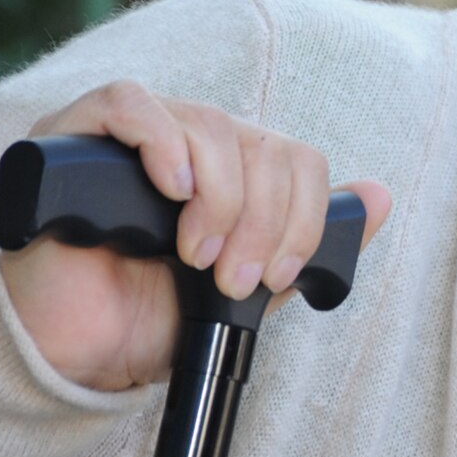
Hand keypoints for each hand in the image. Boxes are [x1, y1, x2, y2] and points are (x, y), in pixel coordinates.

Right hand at [0, 80, 392, 391]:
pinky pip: (131, 103)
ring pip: (209, 125)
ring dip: (220, 200)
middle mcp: (188, 144)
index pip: (295, 156)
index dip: (301, 216)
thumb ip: (306, 247)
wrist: (80, 352)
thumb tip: (380, 197)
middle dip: (262, 221)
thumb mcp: (249, 289)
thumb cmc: (156, 318)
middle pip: (259, 143)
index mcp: (231, 173)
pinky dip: (164, 143)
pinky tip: (173, 190)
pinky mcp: (75, 133)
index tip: (279, 276)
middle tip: (234, 278)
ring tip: (197, 257)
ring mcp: (133, 135)